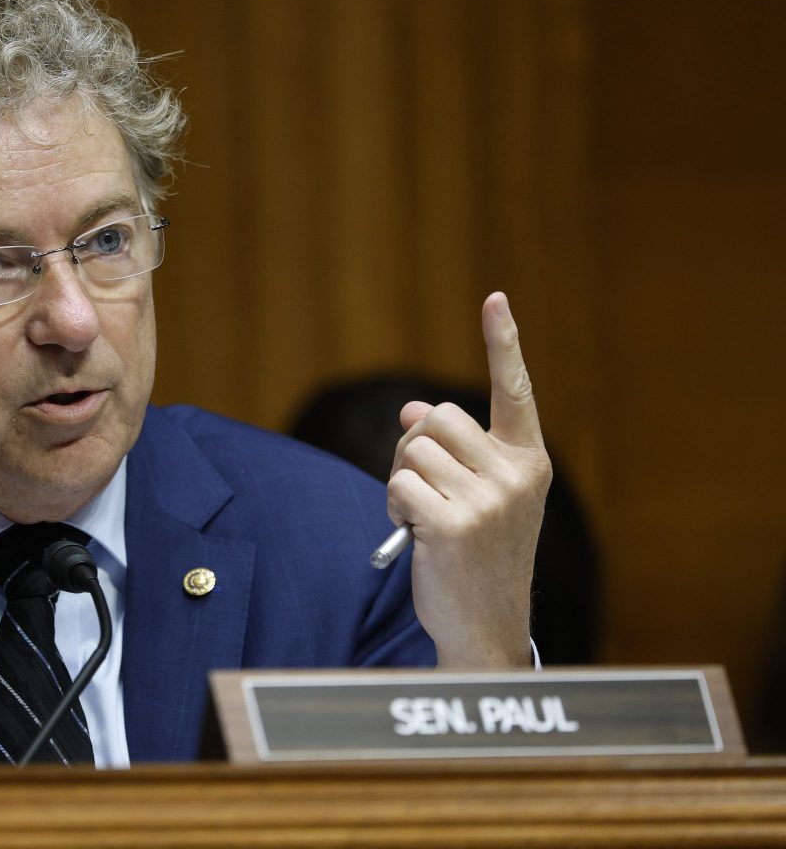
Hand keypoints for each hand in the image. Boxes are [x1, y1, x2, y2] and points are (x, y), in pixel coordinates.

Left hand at [387, 292, 551, 668]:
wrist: (485, 626)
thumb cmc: (475, 555)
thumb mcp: (475, 496)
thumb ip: (451, 451)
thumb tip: (411, 412)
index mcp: (528, 462)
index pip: (515, 391)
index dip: (503, 342)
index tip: (495, 297)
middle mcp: (516, 476)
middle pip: (436, 417)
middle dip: (415, 447)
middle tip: (425, 490)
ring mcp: (488, 501)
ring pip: (412, 450)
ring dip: (401, 481)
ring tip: (424, 519)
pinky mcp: (453, 525)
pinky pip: (398, 485)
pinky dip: (394, 507)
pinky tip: (416, 537)